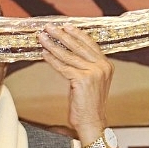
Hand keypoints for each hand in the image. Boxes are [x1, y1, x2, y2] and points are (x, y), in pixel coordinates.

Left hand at [38, 24, 113, 139]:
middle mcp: (102, 66)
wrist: (92, 122)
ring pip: (69, 55)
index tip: (66, 26)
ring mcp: (93, 72)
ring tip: (42, 37)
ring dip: (53, 45)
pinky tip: (44, 54)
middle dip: (62, 35)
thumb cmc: (88, 104)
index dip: (77, 34)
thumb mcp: (91, 82)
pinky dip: (52, 60)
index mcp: (106, 65)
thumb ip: (85, 67)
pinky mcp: (82, 80)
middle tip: (49, 27)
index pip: (90, 44)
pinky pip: (63, 67)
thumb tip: (68, 55)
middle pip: (78, 46)